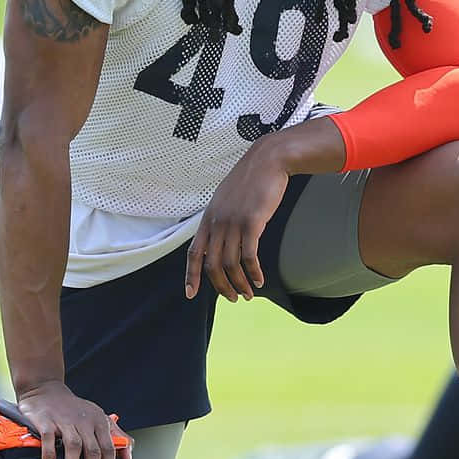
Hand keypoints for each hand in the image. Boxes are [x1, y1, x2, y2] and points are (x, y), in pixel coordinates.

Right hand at [15, 381, 132, 458]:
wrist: (46, 389)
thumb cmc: (74, 409)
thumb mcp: (98, 418)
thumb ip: (116, 437)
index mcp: (99, 422)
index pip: (109, 448)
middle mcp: (84, 421)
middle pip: (93, 450)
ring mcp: (65, 421)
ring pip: (73, 446)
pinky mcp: (46, 421)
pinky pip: (49, 439)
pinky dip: (49, 455)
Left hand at [186, 136, 290, 301]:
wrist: (268, 160)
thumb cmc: (251, 179)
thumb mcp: (227, 198)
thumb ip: (221, 218)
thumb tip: (221, 238)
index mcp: (208, 218)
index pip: (194, 252)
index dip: (190, 275)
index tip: (190, 293)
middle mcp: (217, 222)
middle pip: (212, 265)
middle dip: (221, 286)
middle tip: (233, 297)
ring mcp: (233, 222)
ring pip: (230, 264)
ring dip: (239, 283)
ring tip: (248, 293)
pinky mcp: (252, 222)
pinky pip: (250, 256)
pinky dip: (254, 273)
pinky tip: (260, 280)